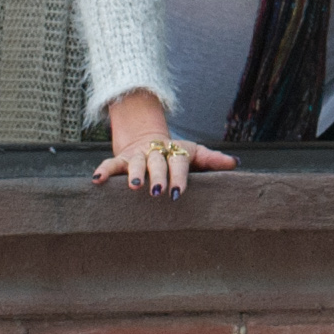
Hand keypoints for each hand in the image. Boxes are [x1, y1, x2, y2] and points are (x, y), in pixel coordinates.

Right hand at [92, 90, 236, 199]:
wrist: (150, 140)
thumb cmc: (176, 154)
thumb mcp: (195, 154)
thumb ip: (212, 159)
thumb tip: (235, 163)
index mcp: (175, 152)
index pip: (179, 163)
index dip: (179, 177)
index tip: (178, 193)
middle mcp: (155, 153)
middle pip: (157, 163)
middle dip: (158, 177)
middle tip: (158, 191)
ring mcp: (137, 156)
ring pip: (135, 164)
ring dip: (134, 174)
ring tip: (134, 187)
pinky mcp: (121, 160)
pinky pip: (110, 165)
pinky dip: (103, 171)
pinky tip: (97, 181)